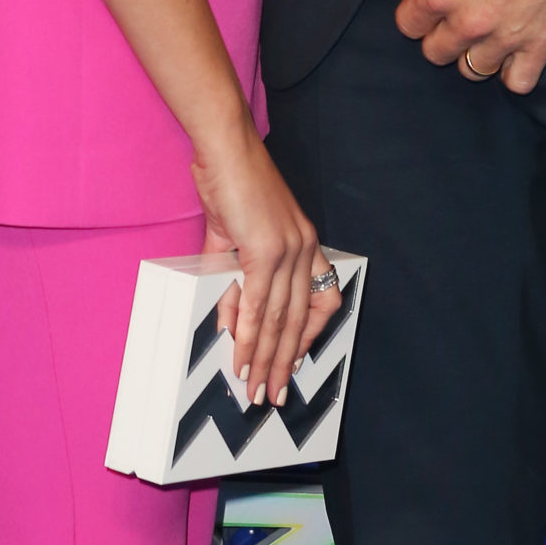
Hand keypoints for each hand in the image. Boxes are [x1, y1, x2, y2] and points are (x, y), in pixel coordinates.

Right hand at [191, 119, 341, 406]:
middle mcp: (305, 249)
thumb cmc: (230, 183)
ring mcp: (288, 250)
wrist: (225, 148)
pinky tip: (240, 355)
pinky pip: (258, 303)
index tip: (295, 364)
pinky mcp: (266, 249)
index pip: (320, 301)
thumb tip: (230, 320)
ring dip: (264, 359)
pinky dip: (248, 334)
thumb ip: (234, 279)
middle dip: (284, 363)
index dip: (308, 337)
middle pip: (297, 320)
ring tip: (254, 389)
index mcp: (306, 244)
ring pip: (278, 319)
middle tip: (273, 396)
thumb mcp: (235, 238)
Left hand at [371, 0, 545, 93]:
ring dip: (473, 54)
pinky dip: (513, 72)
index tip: (427, 1)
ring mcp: (505, 38)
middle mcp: (468, 23)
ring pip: (473, 70)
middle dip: (440, 35)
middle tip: (456, 15)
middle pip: (436, 52)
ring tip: (484, 34)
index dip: (414, 11)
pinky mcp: (540, 44)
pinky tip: (514, 54)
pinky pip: (518, 81)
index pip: (408, 24)